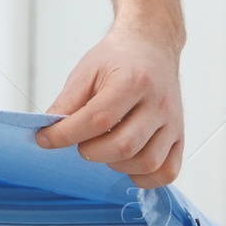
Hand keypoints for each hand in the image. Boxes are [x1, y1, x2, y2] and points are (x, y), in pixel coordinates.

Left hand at [35, 27, 183, 188]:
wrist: (151, 47)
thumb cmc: (117, 59)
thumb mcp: (85, 71)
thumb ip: (67, 102)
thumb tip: (48, 131)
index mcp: (133, 82)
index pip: (98, 119)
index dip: (67, 134)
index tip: (45, 139)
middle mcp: (158, 104)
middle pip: (123, 146)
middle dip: (90, 151)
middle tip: (79, 142)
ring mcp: (172, 123)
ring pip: (147, 163)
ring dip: (115, 165)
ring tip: (102, 148)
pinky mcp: (179, 136)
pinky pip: (167, 171)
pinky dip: (145, 178)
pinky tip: (125, 163)